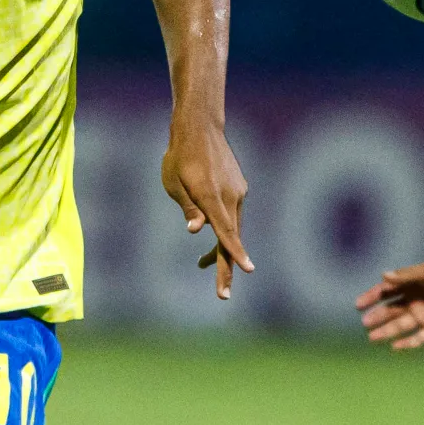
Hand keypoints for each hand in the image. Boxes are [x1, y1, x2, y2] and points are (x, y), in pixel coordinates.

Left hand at [162, 116, 252, 299]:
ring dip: (221, 248)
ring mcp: (238, 192)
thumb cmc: (180, 157)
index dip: (235, 253)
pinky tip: (208, 225)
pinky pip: (232, 214)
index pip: (226, 230)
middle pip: (231, 238)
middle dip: (226, 266)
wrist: (200, 128)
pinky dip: (223, 227)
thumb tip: (196, 230)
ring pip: (232, 227)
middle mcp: (229, 197)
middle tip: (222, 296)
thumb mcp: (174, 184)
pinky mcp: (239, 188)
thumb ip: (188, 208)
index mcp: (211, 197)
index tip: (248, 270)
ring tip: (202, 265)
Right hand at [356, 257, 423, 349]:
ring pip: (402, 326)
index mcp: (412, 284)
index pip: (386, 292)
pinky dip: (408, 343)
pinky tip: (395, 347)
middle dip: (377, 317)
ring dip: (387, 332)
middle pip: (391, 311)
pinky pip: (420, 338)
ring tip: (371, 337)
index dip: (372, 298)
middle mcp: (417, 300)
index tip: (358, 305)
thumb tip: (383, 276)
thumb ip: (407, 276)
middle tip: (364, 323)